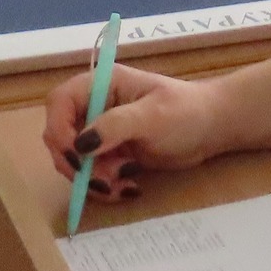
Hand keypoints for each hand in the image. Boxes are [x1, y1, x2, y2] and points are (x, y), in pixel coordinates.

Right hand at [42, 65, 231, 202]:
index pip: (59, 103)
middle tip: (103, 180)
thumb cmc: (186, 112)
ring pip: (73, 162)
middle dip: (77, 164)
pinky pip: (90, 175)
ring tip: (125, 182)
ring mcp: (100, 132)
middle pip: (59, 137)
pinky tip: (129, 186)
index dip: (60, 131)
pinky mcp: (108, 154)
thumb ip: (115, 126)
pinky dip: (104, 186)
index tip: (77, 157)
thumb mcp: (152, 116)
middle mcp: (94, 106)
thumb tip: (80, 145)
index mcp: (101, 84)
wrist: (211, 129)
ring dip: (92, 179)